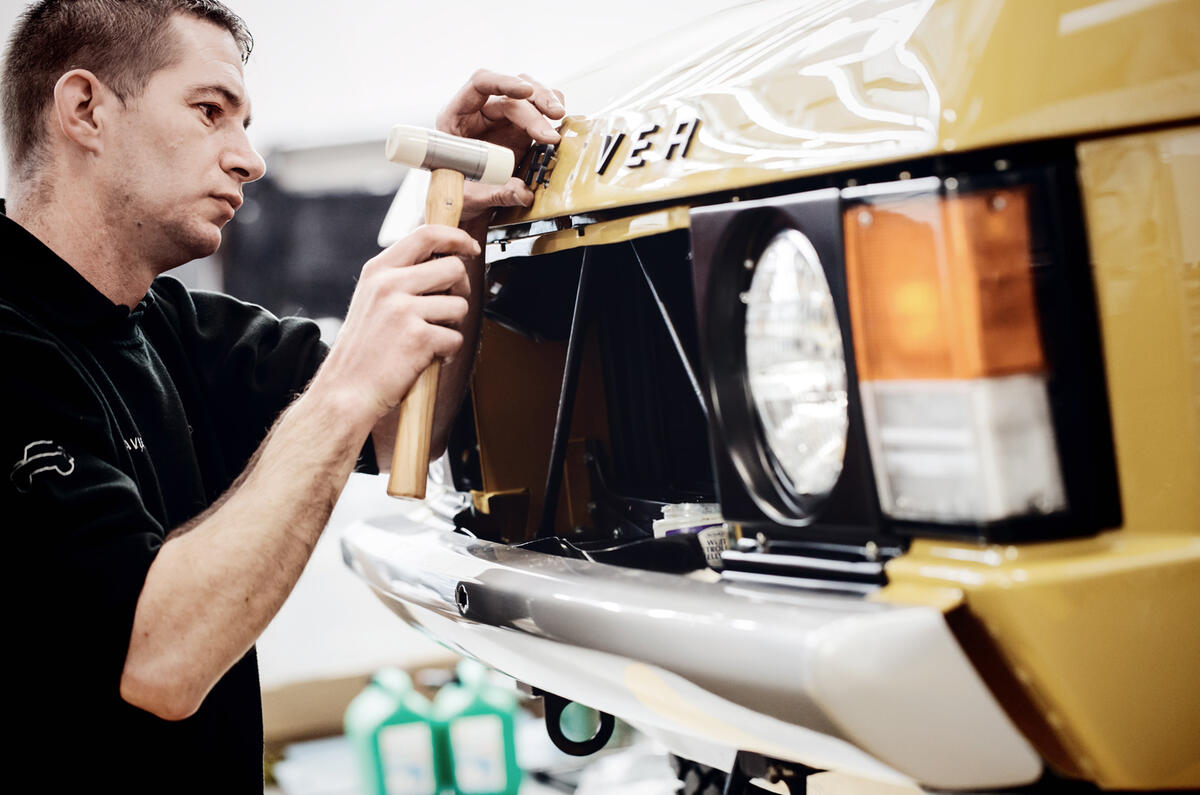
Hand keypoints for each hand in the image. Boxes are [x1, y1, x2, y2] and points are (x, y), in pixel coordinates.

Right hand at [313, 225, 477, 425]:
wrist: (345, 391)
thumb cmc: (363, 351)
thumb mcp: (372, 300)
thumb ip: (401, 277)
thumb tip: (445, 261)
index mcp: (378, 271)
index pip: (426, 234)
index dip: (456, 238)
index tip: (469, 248)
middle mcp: (389, 284)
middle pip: (453, 268)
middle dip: (461, 290)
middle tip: (447, 310)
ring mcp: (402, 309)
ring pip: (460, 306)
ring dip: (453, 326)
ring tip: (430, 339)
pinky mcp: (418, 337)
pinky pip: (455, 338)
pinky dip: (447, 353)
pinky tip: (427, 358)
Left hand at [437, 69, 565, 221]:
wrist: (466, 201)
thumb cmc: (459, 192)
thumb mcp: (471, 197)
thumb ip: (495, 193)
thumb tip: (522, 193)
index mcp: (457, 117)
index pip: (480, 84)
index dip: (503, 82)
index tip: (525, 92)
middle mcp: (481, 112)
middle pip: (511, 92)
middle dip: (536, 101)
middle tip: (554, 118)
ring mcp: (502, 119)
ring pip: (528, 94)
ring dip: (547, 101)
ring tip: (559, 117)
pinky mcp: (519, 129)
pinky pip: (538, 110)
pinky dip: (551, 113)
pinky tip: (559, 123)